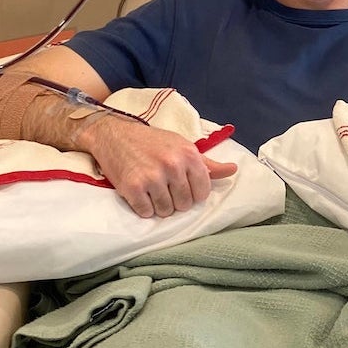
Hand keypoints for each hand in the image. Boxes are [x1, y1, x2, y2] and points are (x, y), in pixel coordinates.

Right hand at [80, 115, 236, 217]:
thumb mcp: (182, 146)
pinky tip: (140, 193)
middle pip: (184, 205)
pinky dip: (143, 207)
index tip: (183, 186)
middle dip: (175, 200)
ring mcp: (152, 177)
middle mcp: (172, 165)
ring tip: (152, 189)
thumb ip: (207, 163)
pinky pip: (146, 212)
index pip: (203, 193)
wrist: (114, 134)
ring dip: (159, 205)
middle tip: (164, 187)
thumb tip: (233, 170)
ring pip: (166, 211)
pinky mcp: (132, 188)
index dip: (193, 193)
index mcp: (189, 155)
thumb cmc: (152, 142)